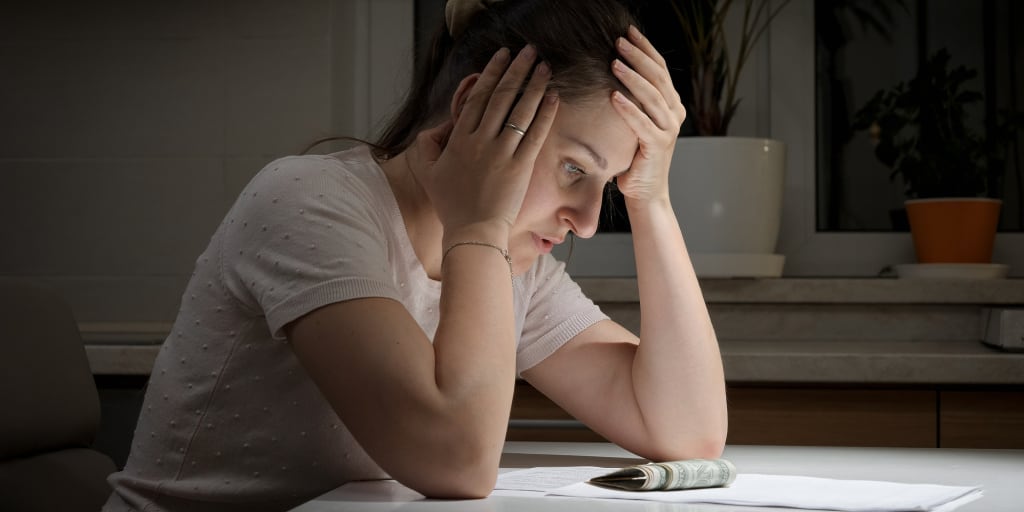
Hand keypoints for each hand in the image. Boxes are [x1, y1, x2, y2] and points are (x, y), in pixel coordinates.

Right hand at [410, 45, 558, 244]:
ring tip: (545, 67)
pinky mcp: (520, 167)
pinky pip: (535, 134)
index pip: (477, 96)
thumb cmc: (451, 205)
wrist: (472, 232)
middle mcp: (480, 141)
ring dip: (535, 86)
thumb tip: (436, 127)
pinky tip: (554, 97)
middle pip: (501, 96)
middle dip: (517, 70)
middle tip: (530, 52)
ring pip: (520, 111)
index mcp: (459, 138)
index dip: (492, 73)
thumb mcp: (429, 172)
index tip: (503, 55)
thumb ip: (428, 145)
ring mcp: (501, 154)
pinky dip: (545, 114)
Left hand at [609, 25, 686, 203]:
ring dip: (632, 77)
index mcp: (671, 105)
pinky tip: (613, 96)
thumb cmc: (636, 157)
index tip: (628, 32)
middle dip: (638, 56)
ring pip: (651, 97)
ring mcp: (668, 130)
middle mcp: (674, 114)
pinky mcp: (658, 146)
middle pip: (657, 77)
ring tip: (614, 63)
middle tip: (618, 41)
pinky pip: (642, 123)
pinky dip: (628, 109)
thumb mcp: (636, 123)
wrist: (645, 192)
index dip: (645, 48)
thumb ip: (634, 101)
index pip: (660, 69)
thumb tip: (613, 70)